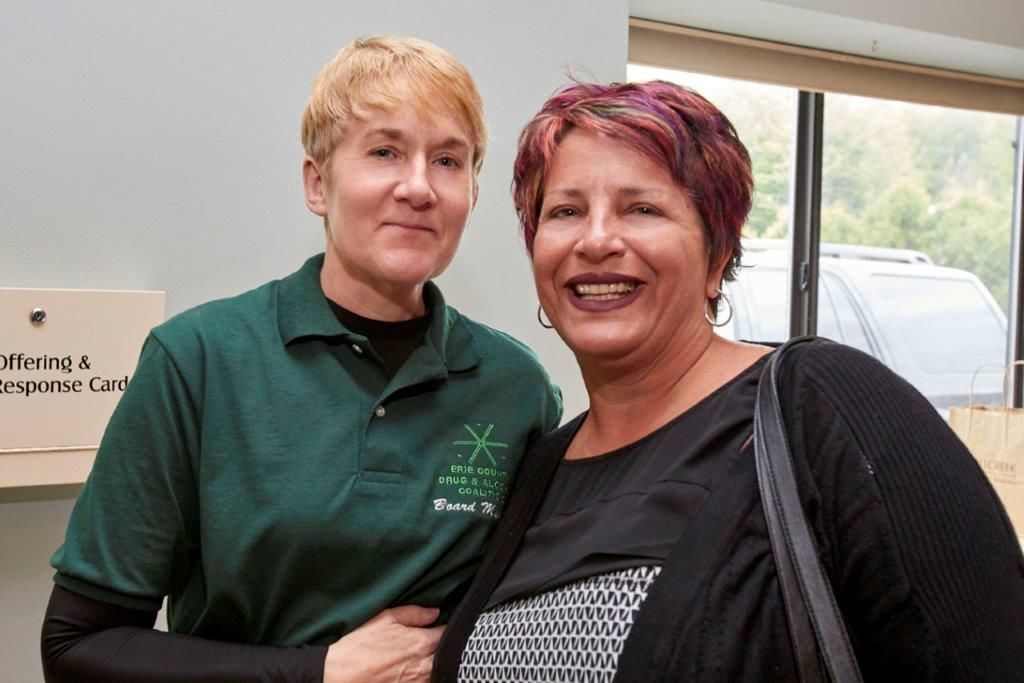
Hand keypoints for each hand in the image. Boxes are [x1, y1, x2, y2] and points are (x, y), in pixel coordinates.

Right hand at [323, 605, 443, 682]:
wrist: (340, 674)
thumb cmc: (360, 644)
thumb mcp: (385, 618)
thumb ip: (414, 614)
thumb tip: (435, 612)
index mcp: (421, 642)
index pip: (446, 633)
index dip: (448, 627)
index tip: (444, 624)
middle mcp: (423, 664)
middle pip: (446, 654)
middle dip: (445, 646)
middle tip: (437, 640)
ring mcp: (417, 681)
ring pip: (438, 671)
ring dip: (436, 662)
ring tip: (426, 655)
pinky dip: (425, 676)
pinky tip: (416, 669)